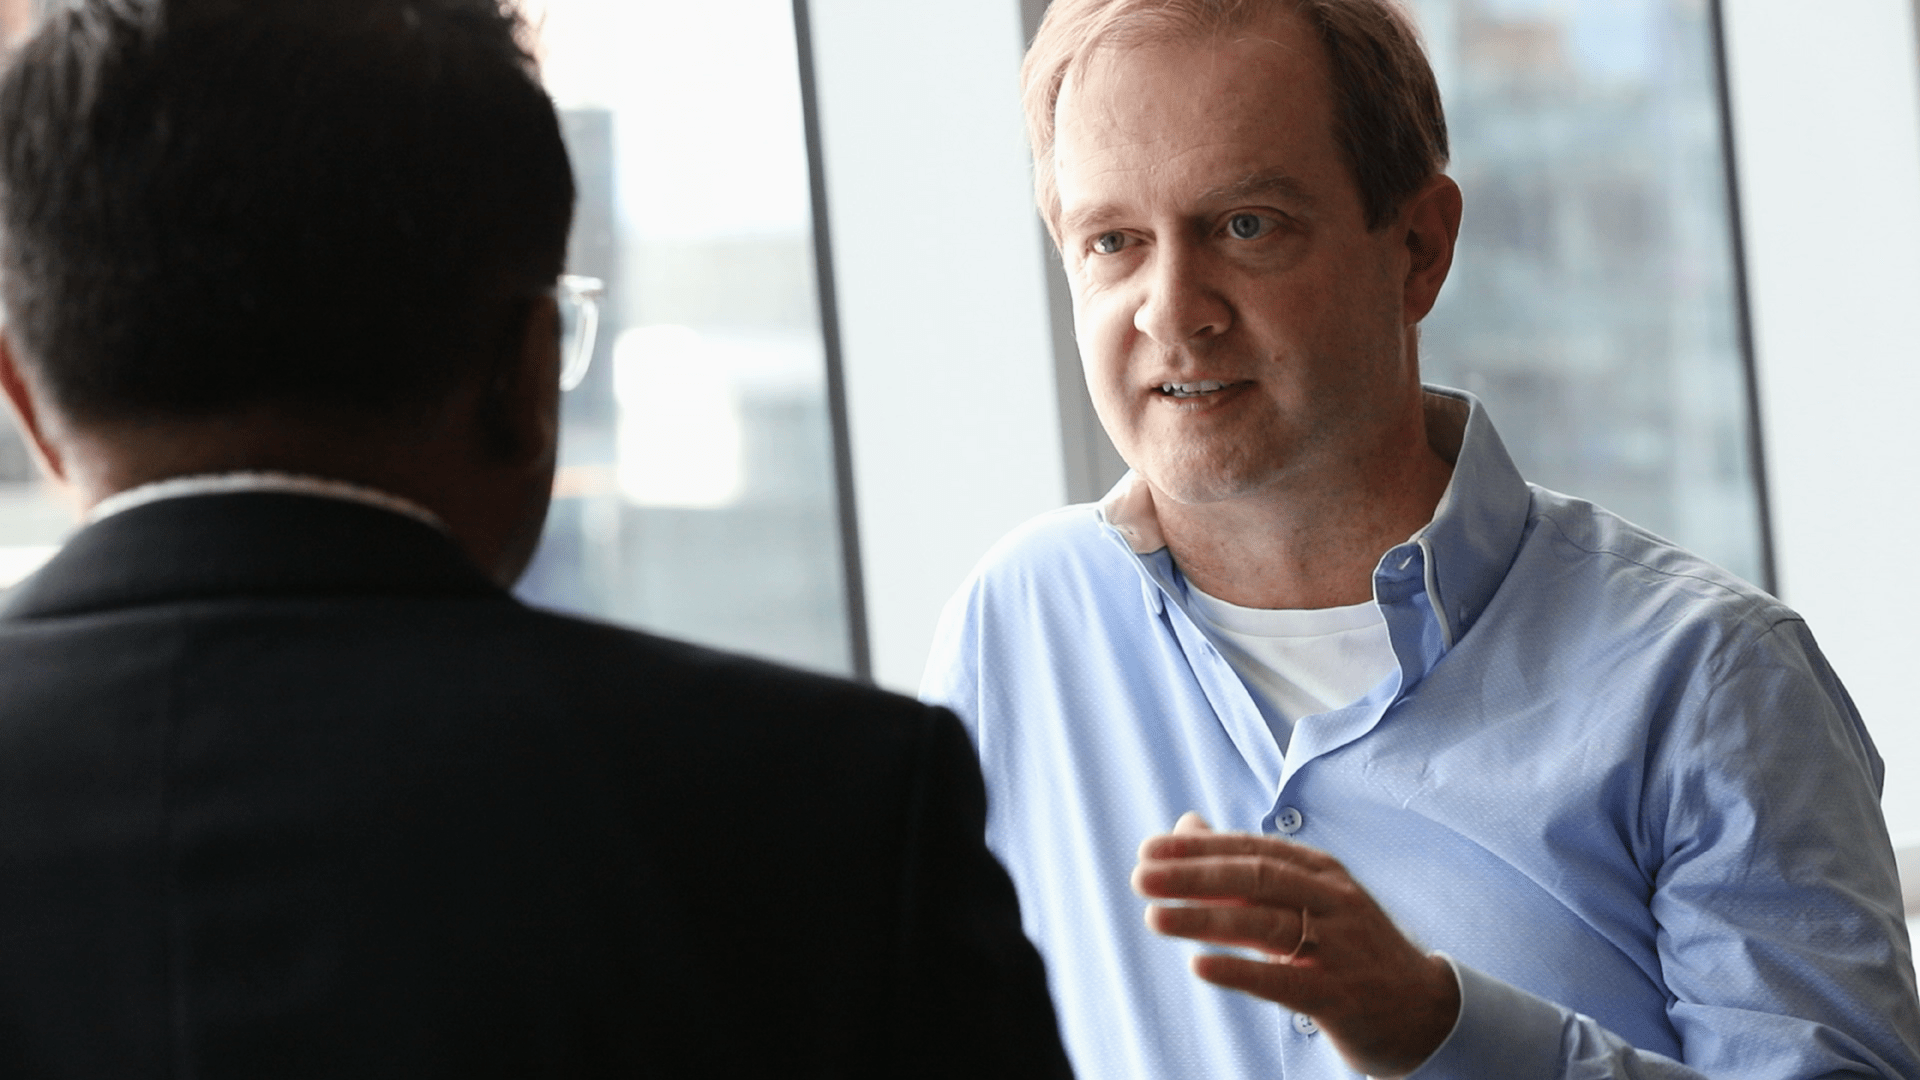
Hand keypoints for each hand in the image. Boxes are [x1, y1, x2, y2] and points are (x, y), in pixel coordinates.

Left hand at [1131, 813, 1460, 1077]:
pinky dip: (1241, 971)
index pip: (1251, 850)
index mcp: (1321, 872)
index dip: (1198, 849)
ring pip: (1265, 924)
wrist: (1424, 1010)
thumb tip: (1186, 825)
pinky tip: (1200, 967)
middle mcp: (1332, 901)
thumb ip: (1246, 866)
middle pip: (1255, 879)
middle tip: (1142, 878)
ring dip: (1205, 919)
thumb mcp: (1307, 898)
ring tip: (1155, 918)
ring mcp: (1339, 946)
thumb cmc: (1351, 948)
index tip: (1148, 850)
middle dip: (1194, 876)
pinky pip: (1284, 979)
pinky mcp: (1340, 994)